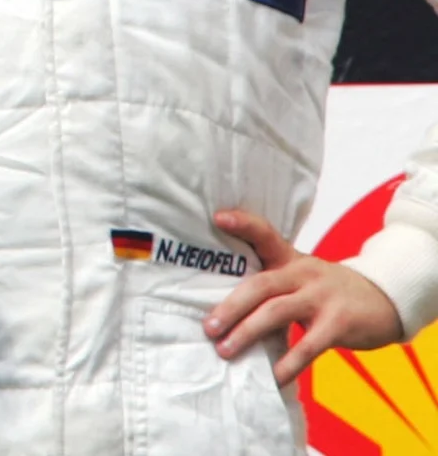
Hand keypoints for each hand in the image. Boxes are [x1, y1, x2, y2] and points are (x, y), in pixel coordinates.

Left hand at [205, 208, 406, 383]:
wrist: (385, 301)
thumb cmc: (328, 292)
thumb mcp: (301, 278)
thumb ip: (270, 289)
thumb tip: (225, 317)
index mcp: (290, 259)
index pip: (265, 234)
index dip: (243, 224)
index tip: (218, 217)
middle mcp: (304, 273)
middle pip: (261, 284)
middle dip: (231, 307)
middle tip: (209, 328)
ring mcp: (322, 297)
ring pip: (277, 312)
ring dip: (247, 333)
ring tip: (226, 351)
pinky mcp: (339, 323)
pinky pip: (308, 346)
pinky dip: (288, 364)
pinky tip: (273, 376)